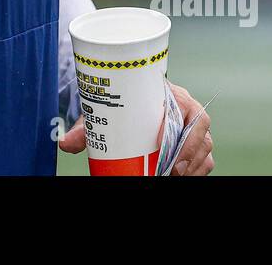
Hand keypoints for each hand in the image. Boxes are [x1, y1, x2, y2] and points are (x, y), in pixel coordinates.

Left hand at [58, 82, 215, 175]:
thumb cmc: (121, 99)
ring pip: (205, 148)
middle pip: (201, 133)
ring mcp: (192, 128)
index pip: (191, 110)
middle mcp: (188, 110)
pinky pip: (203, 159)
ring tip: (174, 176)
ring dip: (194, 166)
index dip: (185, 132)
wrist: (127, 97)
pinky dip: (197, 171)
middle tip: (171, 172)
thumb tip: (66, 143)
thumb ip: (87, 126)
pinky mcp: (192, 143)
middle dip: (190, 156)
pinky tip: (181, 177)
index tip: (167, 147)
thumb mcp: (104, 109)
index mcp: (173, 95)